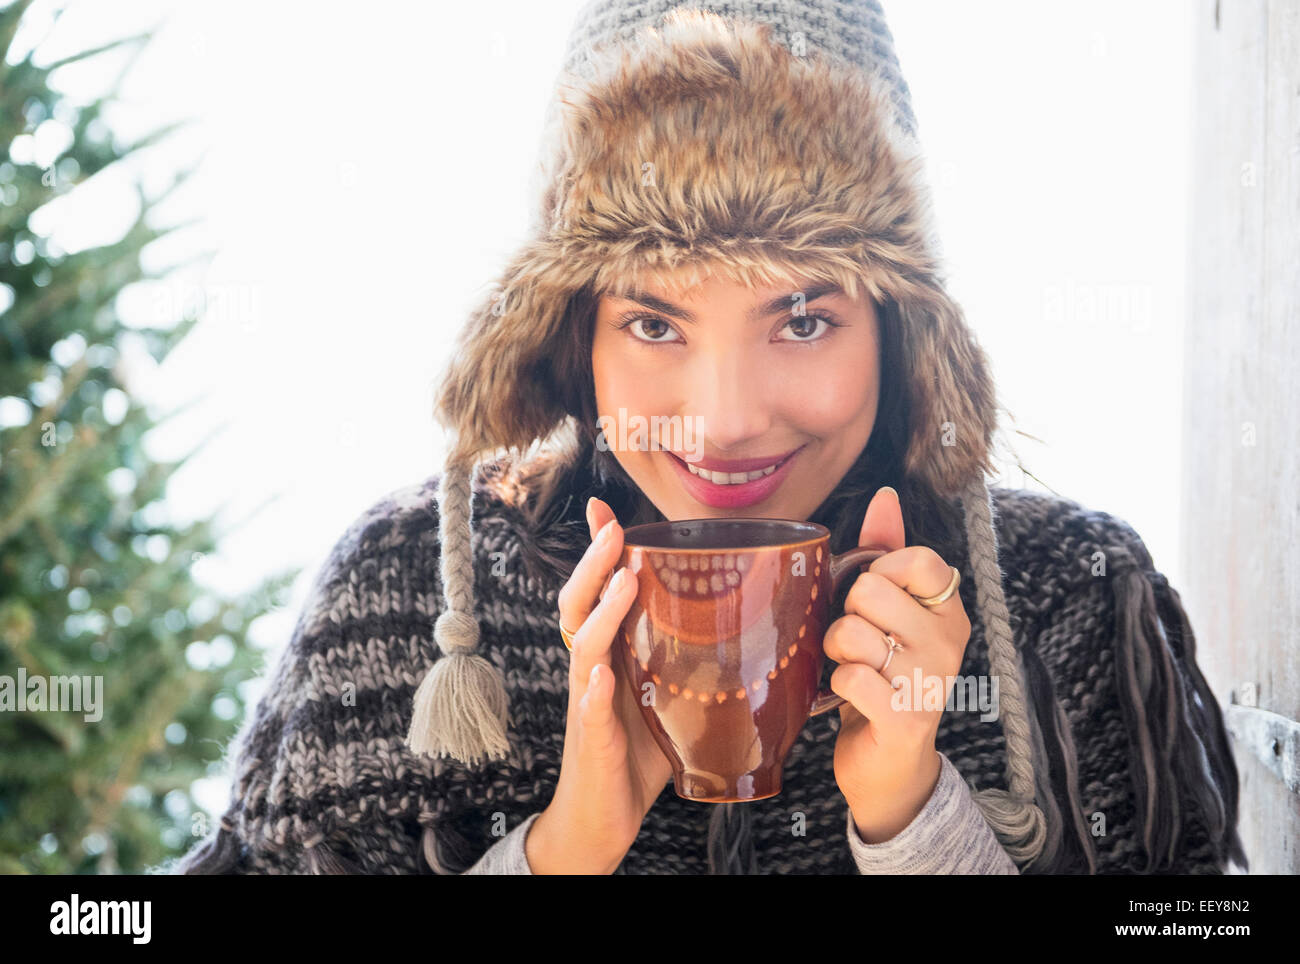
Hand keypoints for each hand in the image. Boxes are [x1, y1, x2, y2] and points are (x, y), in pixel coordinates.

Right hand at [527, 497, 674, 873]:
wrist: (605, 818)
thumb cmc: (638, 754)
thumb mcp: (669, 698)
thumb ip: (695, 665)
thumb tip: (756, 635)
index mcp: (610, 654)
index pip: (597, 591)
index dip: (597, 551)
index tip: (603, 508)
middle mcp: (591, 669)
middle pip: (578, 604)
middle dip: (593, 564)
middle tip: (613, 529)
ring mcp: (586, 703)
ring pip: (582, 646)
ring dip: (602, 612)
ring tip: (623, 582)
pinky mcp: (594, 741)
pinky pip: (587, 711)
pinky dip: (591, 691)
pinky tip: (598, 676)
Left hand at [823, 486, 971, 842]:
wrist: (888, 762)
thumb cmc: (883, 674)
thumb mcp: (889, 611)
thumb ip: (887, 551)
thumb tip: (886, 495)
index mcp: (948, 611)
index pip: (917, 558)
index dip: (878, 570)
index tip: (873, 600)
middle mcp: (949, 642)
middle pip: (870, 591)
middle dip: (844, 615)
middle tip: (856, 643)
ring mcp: (930, 681)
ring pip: (851, 632)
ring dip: (835, 651)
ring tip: (851, 668)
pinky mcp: (905, 718)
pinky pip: (849, 676)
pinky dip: (835, 685)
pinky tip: (851, 697)